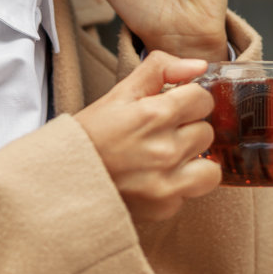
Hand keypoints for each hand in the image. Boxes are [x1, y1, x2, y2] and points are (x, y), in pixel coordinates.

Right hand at [74, 51, 222, 222]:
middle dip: (188, 130)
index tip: (175, 108)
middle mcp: (165, 150)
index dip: (189, 101)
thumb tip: (198, 66)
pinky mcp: (165, 207)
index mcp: (154, 115)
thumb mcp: (118, 94)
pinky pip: (191, 193)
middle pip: (207, 131)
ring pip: (210, 168)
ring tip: (168, 159)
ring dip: (193, 162)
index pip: (203, 99)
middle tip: (162, 134)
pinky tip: (154, 180)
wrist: (62, 181)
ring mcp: (167, 183)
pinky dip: (178, 187)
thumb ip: (159, 70)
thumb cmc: (89, 136)